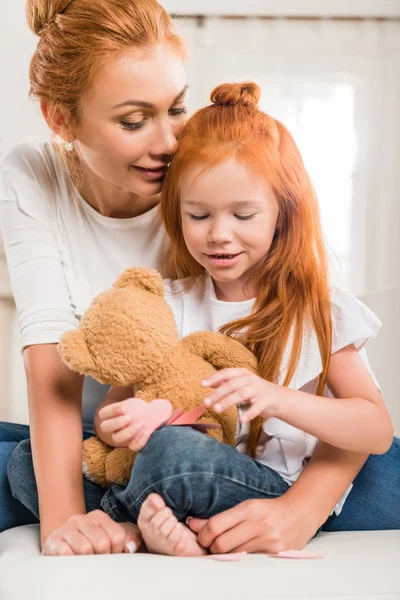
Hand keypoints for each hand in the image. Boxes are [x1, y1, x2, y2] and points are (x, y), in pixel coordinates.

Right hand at [42, 510, 141, 555]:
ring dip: (87, 561)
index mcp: (98, 516)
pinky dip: (72, 562)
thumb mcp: (111, 538)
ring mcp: (66, 529)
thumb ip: (128, 538)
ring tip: (85, 561)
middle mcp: (82, 519)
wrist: (60, 545)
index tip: (111, 555)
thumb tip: (131, 548)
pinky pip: (66, 554)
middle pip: (102, 543)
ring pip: (85, 549)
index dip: (117, 551)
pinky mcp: (53, 541)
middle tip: (98, 561)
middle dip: (103, 557)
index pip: (117, 536)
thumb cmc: (90, 544)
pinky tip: (73, 561)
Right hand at [98, 398, 150, 450]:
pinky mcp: (133, 444)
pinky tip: (146, 433)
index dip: (111, 411)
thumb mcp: (131, 403)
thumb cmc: (137, 408)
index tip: (123, 407)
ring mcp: (123, 438)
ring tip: (140, 424)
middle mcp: (114, 428)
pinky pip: (134, 447)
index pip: (102, 414)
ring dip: (128, 432)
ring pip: (117, 439)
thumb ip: (125, 406)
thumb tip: (123, 410)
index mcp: (111, 416)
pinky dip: (140, 441)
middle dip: (116, 422)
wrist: (150, 415)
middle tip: (129, 417)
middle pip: (105, 427)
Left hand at [187, 496, 318, 553]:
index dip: (202, 535)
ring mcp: (268, 540)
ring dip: (225, 555)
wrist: (301, 513)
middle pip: (221, 544)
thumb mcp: (245, 508)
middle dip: (211, 548)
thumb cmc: (269, 510)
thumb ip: (220, 518)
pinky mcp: (275, 553)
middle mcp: (258, 524)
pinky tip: (241, 553)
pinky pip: (248, 560)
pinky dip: (240, 558)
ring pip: (234, 554)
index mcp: (248, 509)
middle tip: (211, 546)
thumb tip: (192, 524)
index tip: (201, 538)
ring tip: (226, 549)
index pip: (216, 525)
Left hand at [202, 368, 283, 422]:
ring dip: (228, 401)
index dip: (214, 378)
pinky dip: (249, 413)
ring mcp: (258, 390)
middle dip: (217, 393)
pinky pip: (256, 407)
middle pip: (231, 384)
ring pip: (241, 394)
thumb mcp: (241, 382)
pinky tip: (241, 420)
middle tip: (205, 402)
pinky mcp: (265, 402)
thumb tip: (206, 382)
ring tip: (216, 410)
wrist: (279, 397)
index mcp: (242, 373)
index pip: (226, 373)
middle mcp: (250, 380)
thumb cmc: (255, 390)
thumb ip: (225, 382)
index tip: (202, 384)